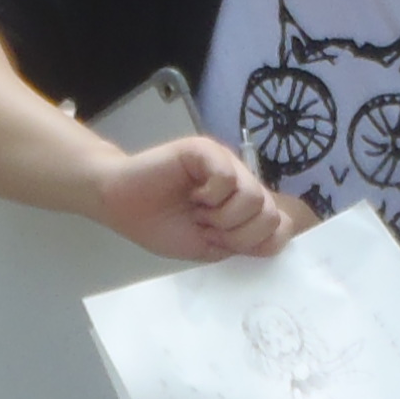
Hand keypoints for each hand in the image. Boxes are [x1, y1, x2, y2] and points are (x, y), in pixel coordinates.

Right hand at [93, 135, 293, 261]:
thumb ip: (244, 243)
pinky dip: (211, 196)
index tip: (223, 244)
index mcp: (243, 204)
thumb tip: (279, 236)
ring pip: (254, 197)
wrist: (119, 205)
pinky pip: (228, 178)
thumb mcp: (209, 248)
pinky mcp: (206, 151)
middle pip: (270, 214)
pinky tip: (193, 195)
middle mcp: (241, 181)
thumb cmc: (159, 225)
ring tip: (198, 211)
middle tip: (206, 227)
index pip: (280, 226)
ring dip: (222, 217)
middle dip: (236, 234)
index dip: (255, 243)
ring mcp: (226, 163)